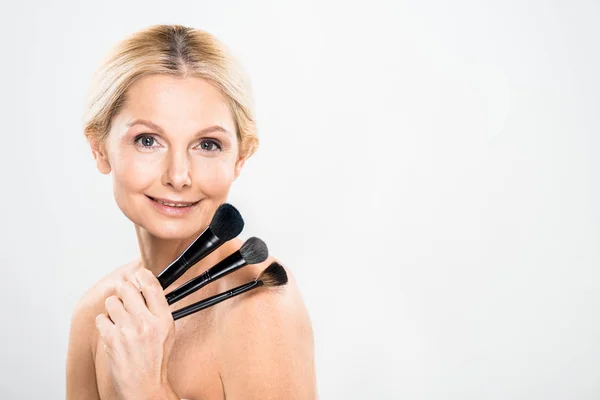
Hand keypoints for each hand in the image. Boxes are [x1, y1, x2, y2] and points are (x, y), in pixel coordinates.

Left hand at [95, 268, 175, 399]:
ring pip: (111, 302)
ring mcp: (128, 330)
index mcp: (164, 319)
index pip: (152, 286)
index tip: (138, 276)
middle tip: (125, 300)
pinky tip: (112, 331)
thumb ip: (158, 310)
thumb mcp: (167, 332)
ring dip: (113, 309)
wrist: (145, 387)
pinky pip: (101, 318)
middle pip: (128, 288)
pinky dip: (104, 323)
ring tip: (119, 320)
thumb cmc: (156, 360)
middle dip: (124, 292)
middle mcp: (147, 322)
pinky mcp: (112, 339)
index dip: (142, 276)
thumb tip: (145, 288)